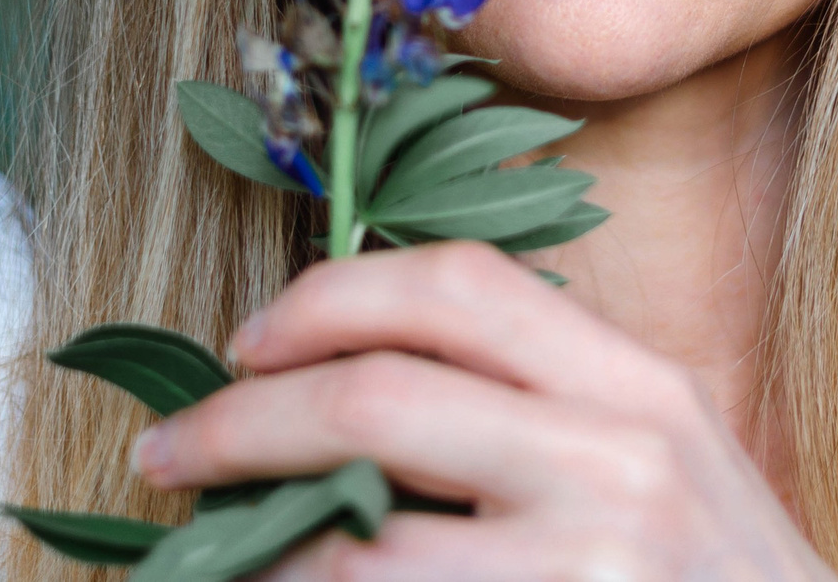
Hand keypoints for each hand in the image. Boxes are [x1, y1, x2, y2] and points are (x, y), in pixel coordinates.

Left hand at [128, 240, 837, 581]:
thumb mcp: (669, 465)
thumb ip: (549, 405)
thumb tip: (357, 371)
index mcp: (643, 389)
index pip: (459, 285)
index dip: (328, 296)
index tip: (248, 343)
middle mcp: (622, 464)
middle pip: (377, 397)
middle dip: (238, 423)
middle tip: (168, 454)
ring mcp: (587, 572)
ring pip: (352, 552)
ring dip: (249, 557)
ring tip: (206, 564)